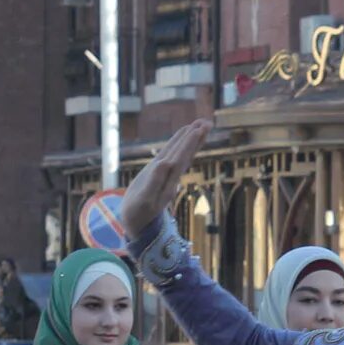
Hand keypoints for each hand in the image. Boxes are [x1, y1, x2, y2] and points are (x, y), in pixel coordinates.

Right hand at [119, 117, 214, 241]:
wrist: (137, 222)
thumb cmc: (138, 213)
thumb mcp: (145, 199)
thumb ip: (155, 182)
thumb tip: (166, 163)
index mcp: (169, 181)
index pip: (181, 159)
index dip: (188, 144)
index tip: (197, 130)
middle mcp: (171, 176)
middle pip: (184, 154)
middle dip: (194, 138)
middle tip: (206, 121)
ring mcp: (166, 174)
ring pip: (180, 153)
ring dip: (189, 139)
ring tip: (200, 123)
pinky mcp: (159, 173)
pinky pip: (170, 155)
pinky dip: (177, 144)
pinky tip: (183, 135)